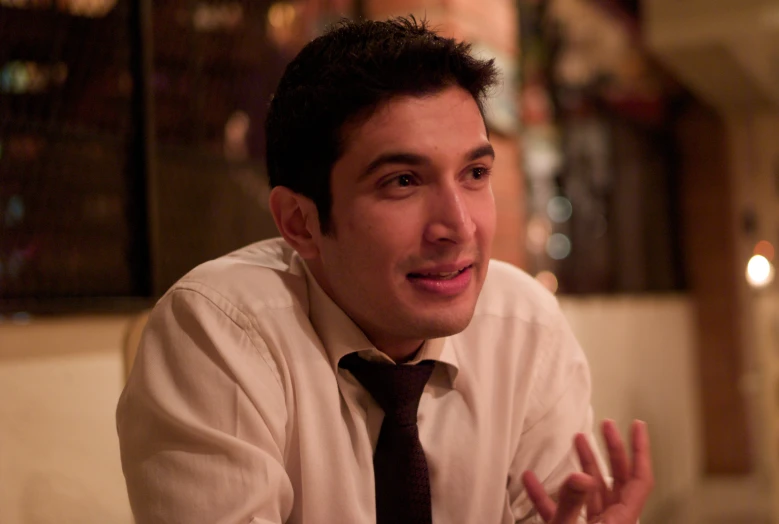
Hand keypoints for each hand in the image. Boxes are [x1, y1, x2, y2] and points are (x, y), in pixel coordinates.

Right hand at [521, 420, 653, 523]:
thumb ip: (573, 502)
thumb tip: (581, 475)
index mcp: (619, 521)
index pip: (639, 480)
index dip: (640, 451)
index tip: (637, 425)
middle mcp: (609, 521)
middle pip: (617, 480)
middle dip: (612, 450)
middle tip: (607, 425)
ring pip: (590, 490)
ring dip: (581, 465)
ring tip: (575, 441)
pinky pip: (559, 509)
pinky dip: (545, 494)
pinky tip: (530, 480)